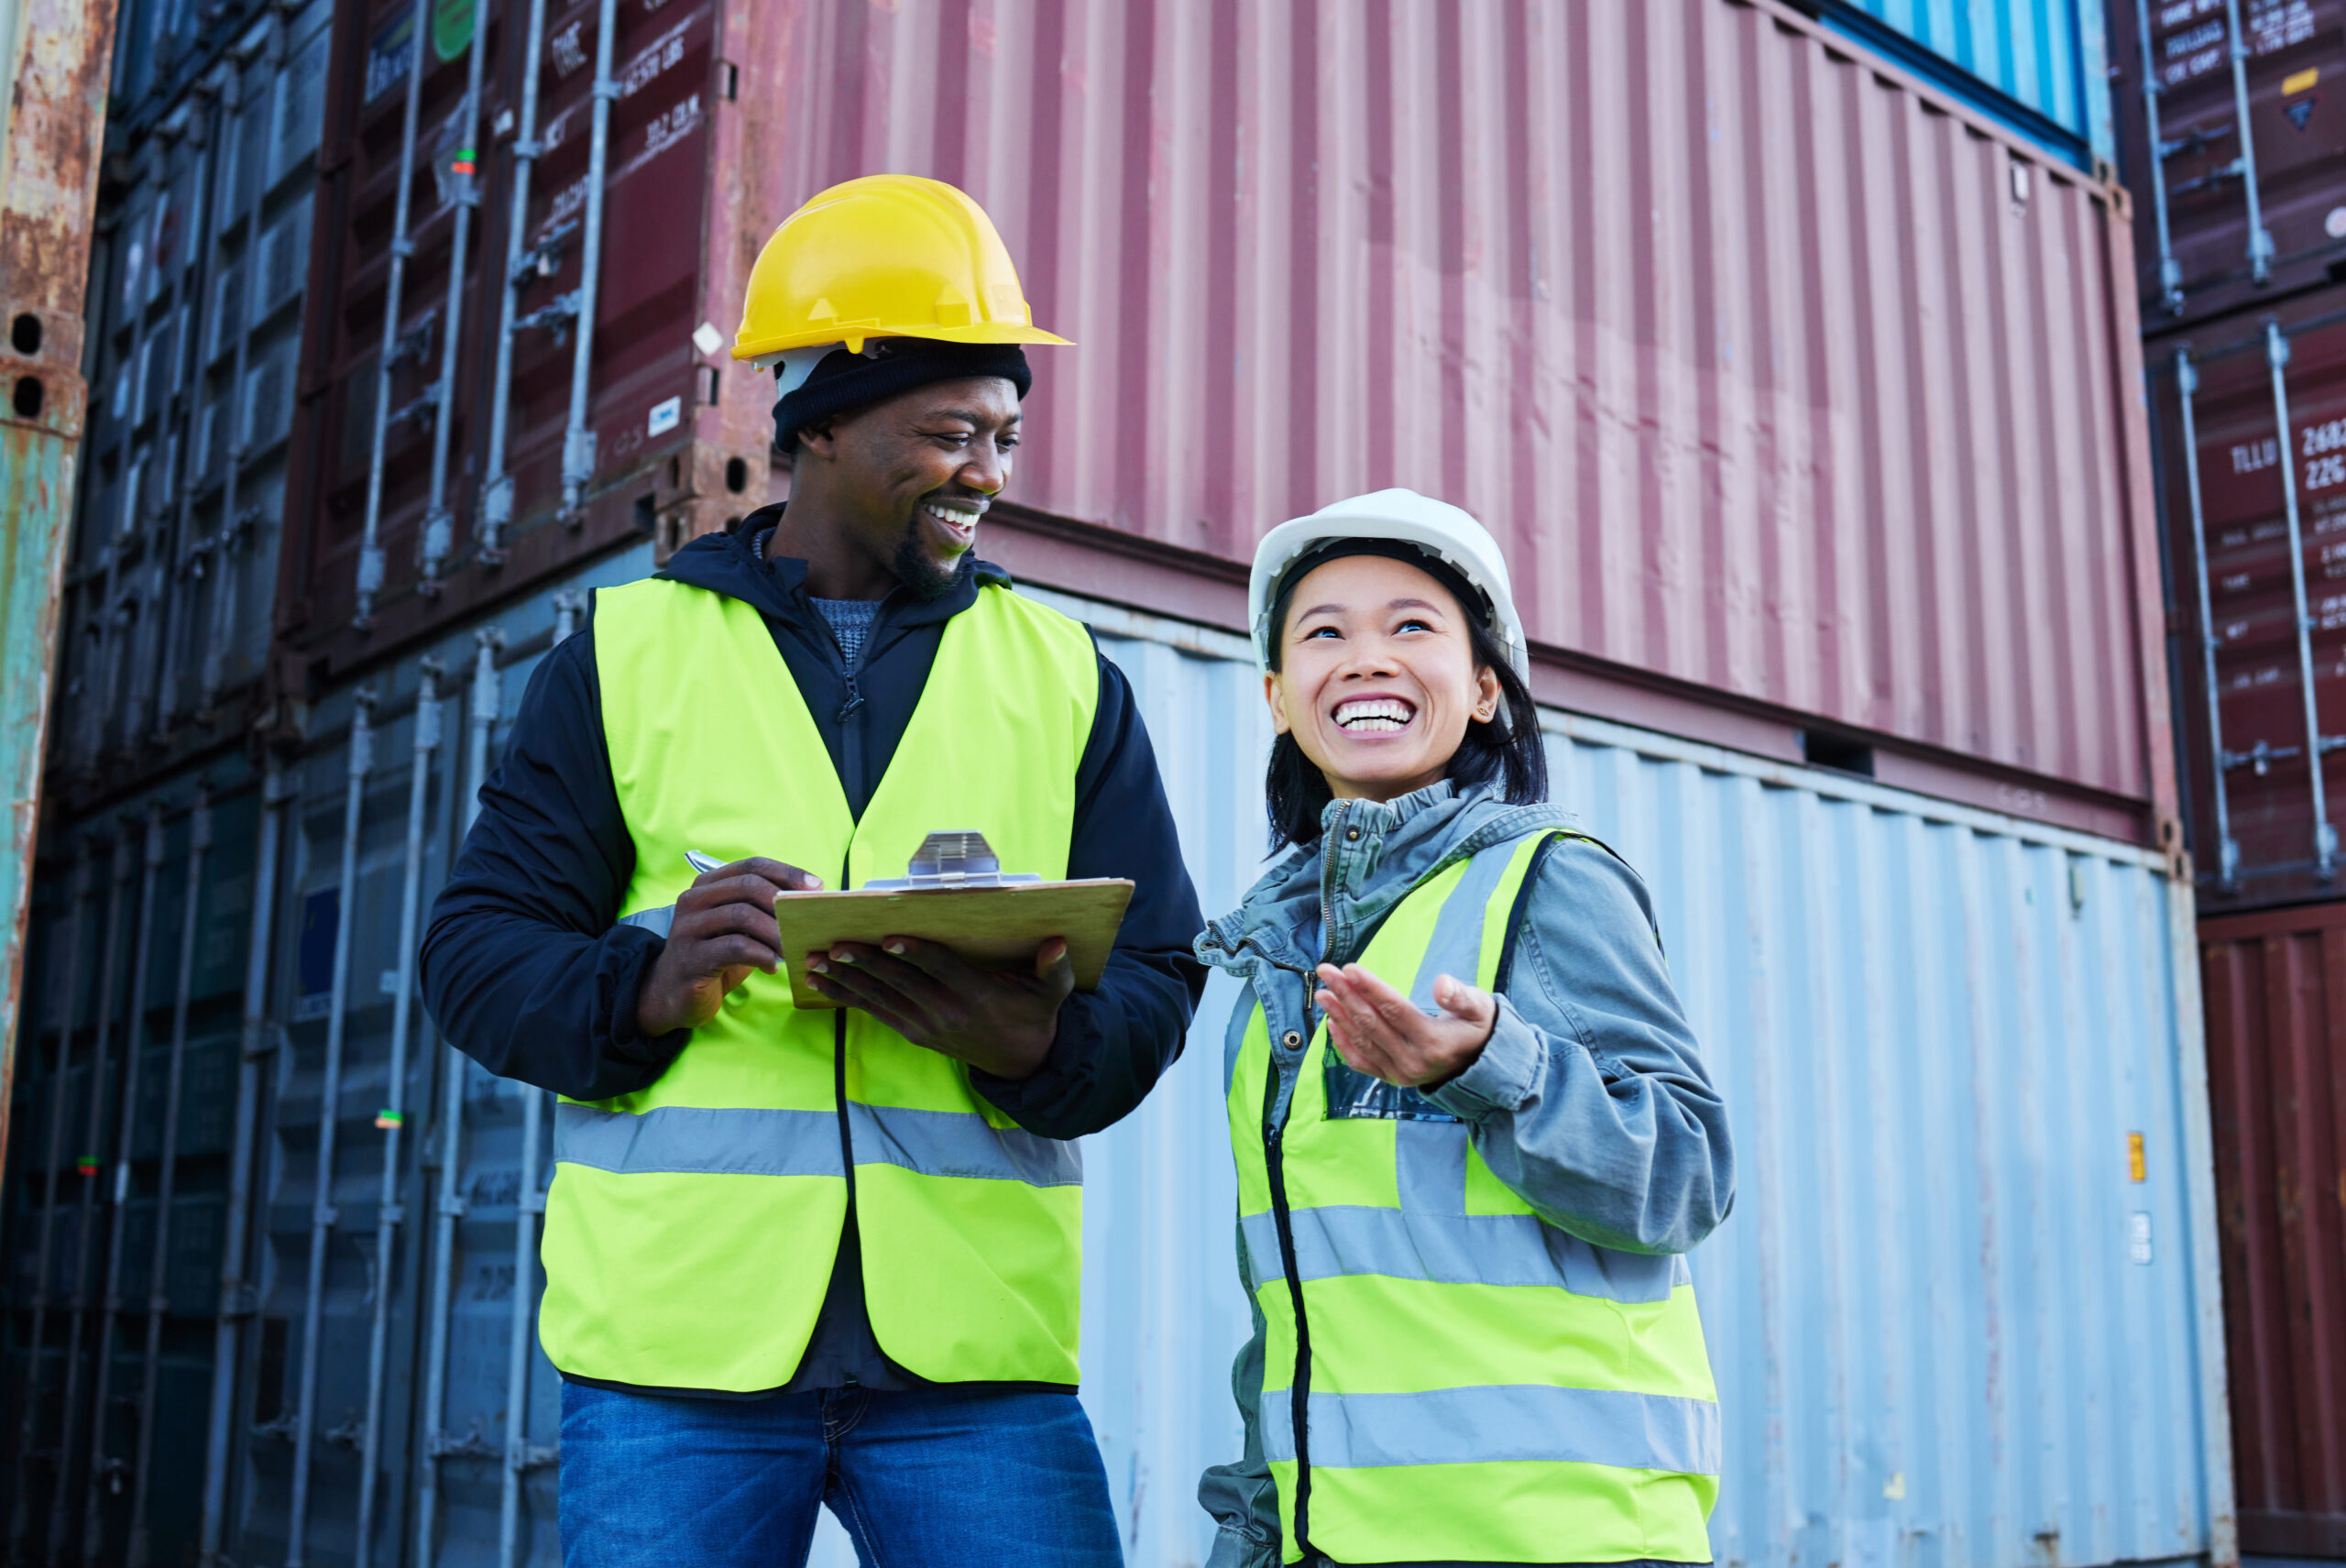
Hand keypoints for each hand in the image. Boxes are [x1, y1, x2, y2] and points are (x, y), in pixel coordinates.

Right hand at [635, 857, 823, 1036]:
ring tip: (791, 948)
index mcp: (707, 885)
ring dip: (775, 932)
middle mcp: (694, 900)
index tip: (816, 886)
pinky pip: (735, 947)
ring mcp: (688, 928)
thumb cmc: (716, 957)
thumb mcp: (739, 929)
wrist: (674, 994)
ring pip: (742, 915)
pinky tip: (771, 967)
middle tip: (806, 921)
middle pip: (748, 886)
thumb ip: (762, 911)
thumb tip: (809, 898)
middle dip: (783, 902)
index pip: (751, 865)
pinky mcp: (691, 957)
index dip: (786, 872)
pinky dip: (761, 955)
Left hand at [807, 935, 1074, 1079]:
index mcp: (977, 996)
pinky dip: (847, 996)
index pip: (942, 969)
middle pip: (900, 982)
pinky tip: (821, 983)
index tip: (890, 937)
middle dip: (865, 963)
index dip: (917, 953)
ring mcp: (926, 1025)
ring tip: (814, 962)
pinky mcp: (914, 1033)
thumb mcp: (1053, 994)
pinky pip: (875, 1012)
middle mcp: (946, 1011)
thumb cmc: (1034, 1016)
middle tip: (834, 945)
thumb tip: (1058, 943)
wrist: (1022, 1062)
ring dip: (845, 979)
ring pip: (880, 997)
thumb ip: (1055, 969)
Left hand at [1314, 962, 1495, 1088]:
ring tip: (1322, 992)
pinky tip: (1331, 1023)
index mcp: (1433, 1042)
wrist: (1480, 1066)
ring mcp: (1400, 1074)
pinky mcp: (1391, 1080)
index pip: (1395, 1010)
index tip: (1349, 968)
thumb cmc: (1476, 1028)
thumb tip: (1441, 983)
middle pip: (1372, 1023)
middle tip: (1326, 971)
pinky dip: (1343, 1044)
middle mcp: (1413, 1062)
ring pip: (1362, 1042)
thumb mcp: (1479, 1008)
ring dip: (1339, 1015)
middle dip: (1346, 994)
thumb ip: (1460, 996)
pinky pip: (1361, 1063)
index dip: (1370, 988)